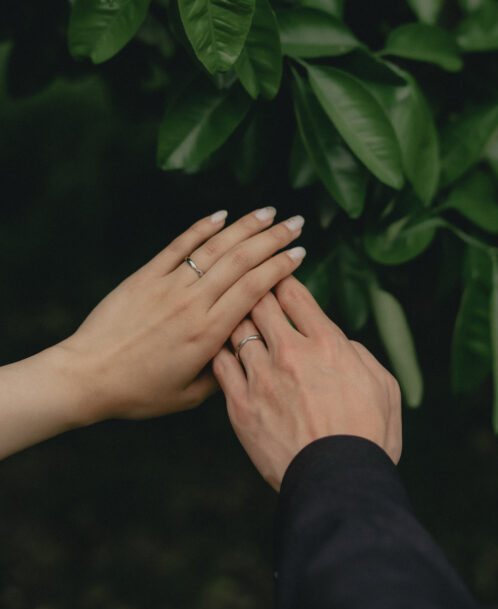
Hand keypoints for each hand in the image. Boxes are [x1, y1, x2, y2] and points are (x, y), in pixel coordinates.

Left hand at [58, 207, 306, 423]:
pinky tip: (221, 215)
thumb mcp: (188, 396)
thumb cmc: (138, 392)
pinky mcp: (145, 277)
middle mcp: (192, 304)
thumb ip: (223, 374)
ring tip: (269, 212)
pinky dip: (201, 228)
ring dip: (245, 227)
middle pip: (241, 261)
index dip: (280, 267)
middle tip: (297, 223)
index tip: (300, 253)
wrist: (86, 377)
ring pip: (214, 248)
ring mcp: (167, 286)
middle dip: (273, 239)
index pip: (254, 289)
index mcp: (208, 334)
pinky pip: (178, 246)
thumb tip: (247, 353)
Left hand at [212, 276, 401, 489]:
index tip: (276, 272)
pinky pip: (221, 365)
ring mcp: (262, 379)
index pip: (294, 293)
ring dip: (234, 317)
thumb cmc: (369, 437)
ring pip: (236, 329)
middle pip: (260, 302)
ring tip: (230, 312)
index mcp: (328, 343)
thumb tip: (340, 343)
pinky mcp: (241, 406)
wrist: (339, 484)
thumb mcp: (383, 385)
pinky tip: (219, 347)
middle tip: (247, 283)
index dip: (281, 276)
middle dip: (253, 287)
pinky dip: (220, 350)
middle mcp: (292, 353)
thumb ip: (358, 354)